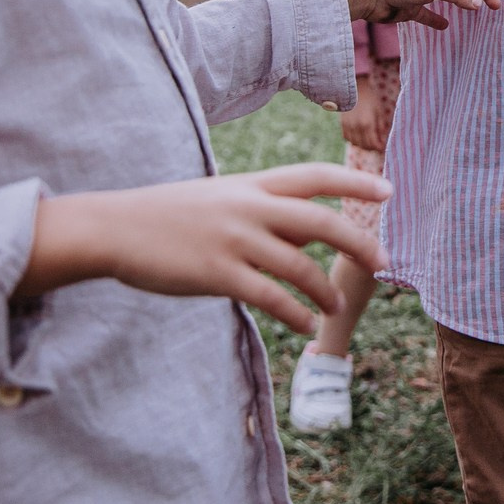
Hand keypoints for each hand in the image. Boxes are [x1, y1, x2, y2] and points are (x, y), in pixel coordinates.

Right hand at [20, 164, 392, 333]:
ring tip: (335, 309)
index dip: (355, 182)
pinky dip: (295, 313)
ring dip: (325, 291)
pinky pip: (270, 297)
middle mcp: (249, 208)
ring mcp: (234, 240)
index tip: (390, 189)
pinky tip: (305, 327)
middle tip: (383, 262)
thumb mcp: (219, 199)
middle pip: (320, 220)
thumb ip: (261, 211)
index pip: (314, 176)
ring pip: (299, 266)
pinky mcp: (218, 274)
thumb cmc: (168, 216)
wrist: (114, 229)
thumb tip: (305, 235)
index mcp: (251, 185)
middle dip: (359, 241)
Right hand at [340, 73, 386, 151]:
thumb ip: (380, 127)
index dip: (378, 147)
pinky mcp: (342, 123)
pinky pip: (346, 137)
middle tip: (377, 145)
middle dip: (371, 148)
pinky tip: (359, 137)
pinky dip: (353, 140)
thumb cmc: (371, 98)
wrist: (356, 88)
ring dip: (362, 145)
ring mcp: (348, 126)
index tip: (382, 147)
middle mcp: (356, 127)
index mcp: (367, 124)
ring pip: (354, 143)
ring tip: (368, 142)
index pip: (372, 143)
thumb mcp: (379, 112)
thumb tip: (382, 138)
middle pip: (363, 145)